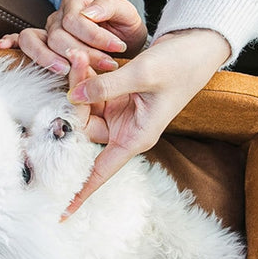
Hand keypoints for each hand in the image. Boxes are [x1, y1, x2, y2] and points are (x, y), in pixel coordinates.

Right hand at [0, 0, 147, 74]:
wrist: (124, 44)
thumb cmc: (123, 31)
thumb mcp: (127, 15)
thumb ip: (110, 7)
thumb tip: (87, 13)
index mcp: (76, 2)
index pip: (75, 20)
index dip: (95, 37)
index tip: (116, 50)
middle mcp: (58, 15)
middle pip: (57, 35)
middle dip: (81, 54)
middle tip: (105, 65)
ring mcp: (46, 30)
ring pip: (34, 40)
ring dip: (49, 58)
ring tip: (65, 70)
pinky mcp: (41, 44)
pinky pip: (21, 40)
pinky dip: (10, 41)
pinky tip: (3, 45)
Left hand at [63, 28, 230, 217]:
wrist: (195, 46)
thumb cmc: (180, 65)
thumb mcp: (145, 74)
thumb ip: (106, 86)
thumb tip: (72, 96)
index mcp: (135, 138)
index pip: (101, 172)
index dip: (80, 192)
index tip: (62, 212)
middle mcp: (123, 130)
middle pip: (83, 128)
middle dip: (73, 101)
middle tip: (75, 65)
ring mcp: (116, 113)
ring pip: (81, 108)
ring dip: (77, 84)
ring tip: (79, 57)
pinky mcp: (113, 97)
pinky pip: (88, 93)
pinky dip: (83, 78)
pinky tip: (84, 60)